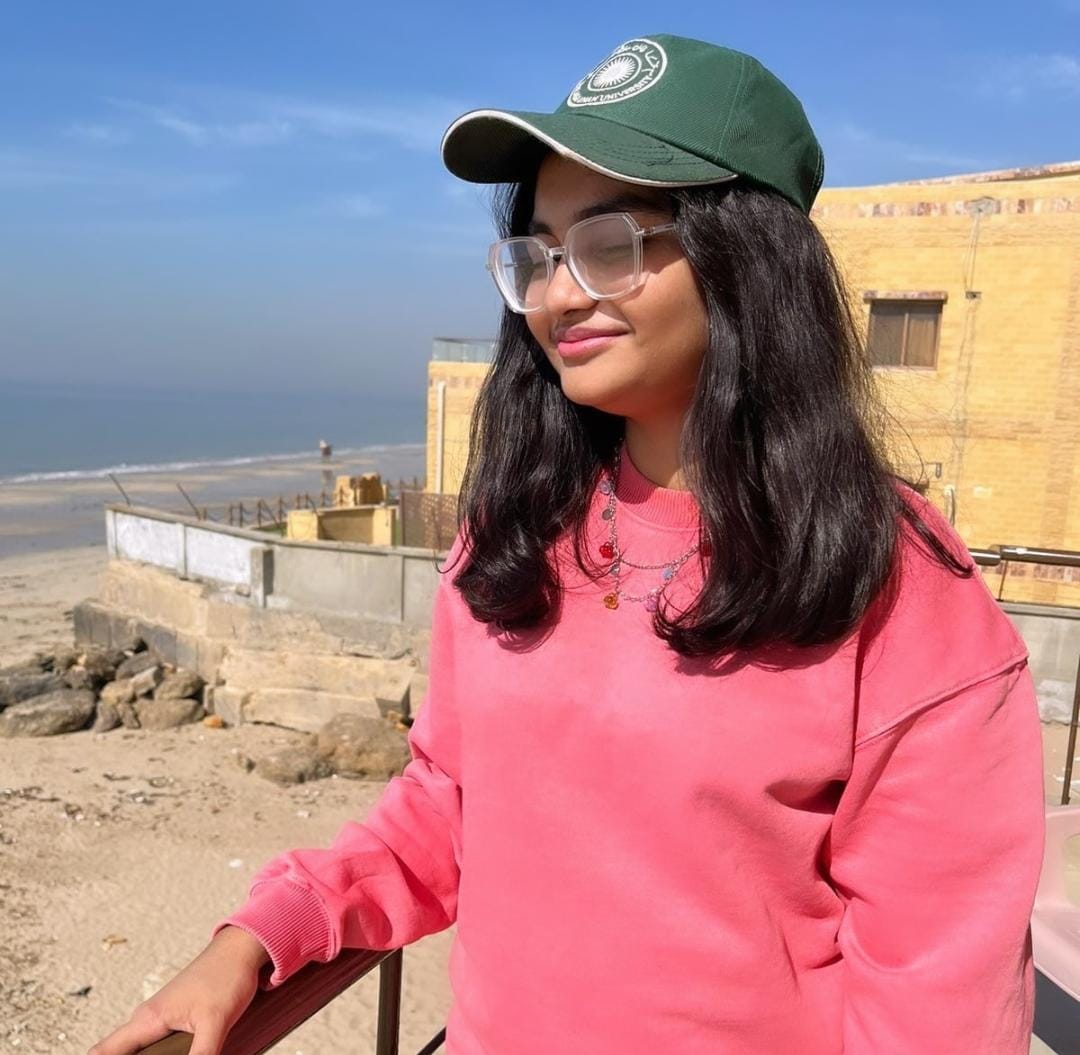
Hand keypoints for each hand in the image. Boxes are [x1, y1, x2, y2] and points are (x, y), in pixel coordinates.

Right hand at [87, 926, 269, 1054]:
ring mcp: (163, 1017)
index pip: (104, 1051)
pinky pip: (157, 1044)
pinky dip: (158, 1054)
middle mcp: (149, 1018)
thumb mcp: (215, 1022)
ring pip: (139, 1049)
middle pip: (120, 1052)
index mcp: (148, 1019)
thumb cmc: (227, 975)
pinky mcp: (178, 1018)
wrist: (243, 950)